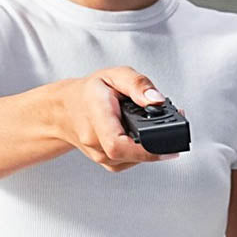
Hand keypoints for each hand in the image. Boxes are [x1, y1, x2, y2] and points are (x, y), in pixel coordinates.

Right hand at [56, 66, 177, 172]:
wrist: (65, 109)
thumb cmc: (88, 92)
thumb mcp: (115, 75)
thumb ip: (138, 84)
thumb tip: (157, 100)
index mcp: (95, 116)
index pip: (117, 144)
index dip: (146, 150)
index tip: (168, 147)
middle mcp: (94, 141)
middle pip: (131, 155)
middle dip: (157, 144)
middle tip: (171, 125)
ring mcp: (99, 155)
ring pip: (134, 160)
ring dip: (151, 146)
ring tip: (154, 126)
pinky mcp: (107, 162)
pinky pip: (131, 162)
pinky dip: (142, 151)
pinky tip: (142, 136)